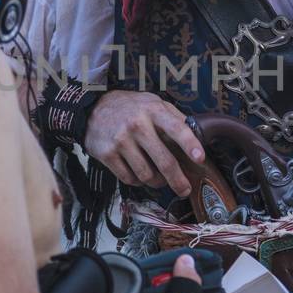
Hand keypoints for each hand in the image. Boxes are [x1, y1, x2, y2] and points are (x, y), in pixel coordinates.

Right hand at [84, 91, 203, 197]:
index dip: (189, 144)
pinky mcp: (107, 154)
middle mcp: (137, 125)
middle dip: (178, 180)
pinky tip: (139, 174)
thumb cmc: (130, 108)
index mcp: (153, 110)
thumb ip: (174, 117)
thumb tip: (197, 136)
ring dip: (156, 181)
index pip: (176, 128)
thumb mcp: (153, 103)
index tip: (200, 158)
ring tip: (158, 178)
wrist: (93, 108)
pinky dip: (138, 181)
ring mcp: (121, 140)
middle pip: (164, 160)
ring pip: (146, 174)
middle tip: (184, 189)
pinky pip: (129, 178)